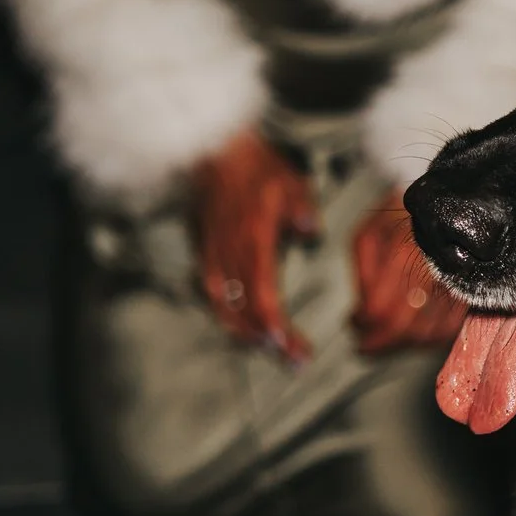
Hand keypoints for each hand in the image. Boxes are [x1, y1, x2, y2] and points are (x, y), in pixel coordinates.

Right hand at [195, 128, 317, 358]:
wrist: (212, 153)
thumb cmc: (254, 167)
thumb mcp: (289, 183)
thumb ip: (302, 211)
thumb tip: (311, 232)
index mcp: (251, 241)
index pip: (262, 295)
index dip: (274, 326)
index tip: (291, 346)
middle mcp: (228, 255)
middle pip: (245, 312)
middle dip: (270, 342)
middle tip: (294, 362)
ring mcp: (212, 257)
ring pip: (224, 310)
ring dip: (247, 336)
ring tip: (271, 352)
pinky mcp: (204, 255)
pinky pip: (212, 296)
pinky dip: (229, 317)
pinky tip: (244, 329)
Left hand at [348, 196, 467, 355]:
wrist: (449, 205)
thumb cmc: (404, 217)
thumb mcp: (371, 233)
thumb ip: (364, 271)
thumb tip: (365, 309)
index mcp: (404, 255)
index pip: (380, 309)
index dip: (364, 324)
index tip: (354, 325)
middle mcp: (433, 272)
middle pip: (403, 327)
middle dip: (381, 340)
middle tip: (367, 343)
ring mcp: (457, 285)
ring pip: (426, 334)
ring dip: (403, 342)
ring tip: (389, 337)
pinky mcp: (471, 295)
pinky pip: (449, 330)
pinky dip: (429, 338)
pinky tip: (414, 333)